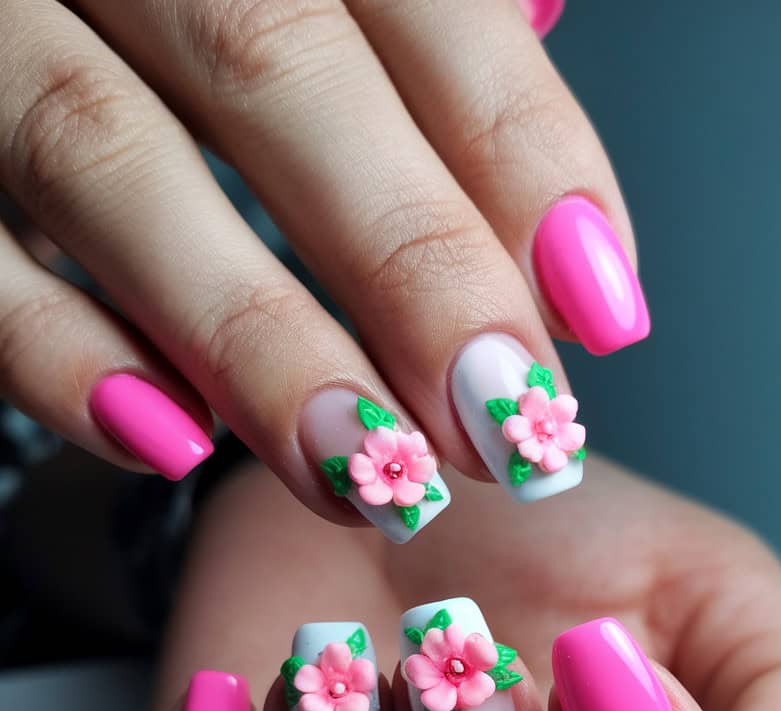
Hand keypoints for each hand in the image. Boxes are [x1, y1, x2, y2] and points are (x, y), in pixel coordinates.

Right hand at [0, 0, 642, 538]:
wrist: (18, 10)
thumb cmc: (190, 19)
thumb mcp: (320, 14)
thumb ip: (419, 86)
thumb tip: (562, 250)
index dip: (524, 153)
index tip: (600, 312)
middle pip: (276, 70)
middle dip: (409, 267)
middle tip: (499, 428)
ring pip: (108, 156)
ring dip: (253, 339)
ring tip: (361, 472)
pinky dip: (58, 353)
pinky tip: (168, 441)